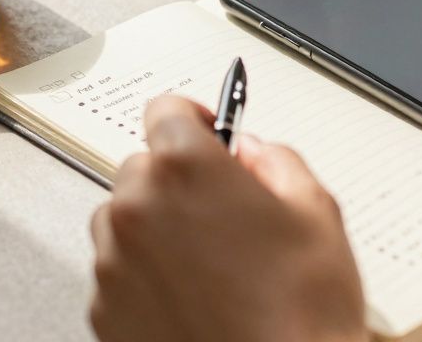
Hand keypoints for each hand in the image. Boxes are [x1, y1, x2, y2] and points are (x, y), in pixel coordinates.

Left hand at [89, 96, 366, 341]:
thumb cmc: (301, 313)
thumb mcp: (317, 212)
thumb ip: (278, 161)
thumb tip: (255, 152)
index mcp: (185, 170)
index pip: (166, 109)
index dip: (195, 118)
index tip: (208, 132)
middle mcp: (137, 209)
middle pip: (143, 167)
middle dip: (179, 180)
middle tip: (223, 209)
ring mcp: (114, 264)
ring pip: (124, 220)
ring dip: (156, 227)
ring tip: (210, 263)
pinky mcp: (104, 312)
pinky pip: (118, 273)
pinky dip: (146, 277)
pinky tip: (194, 296)